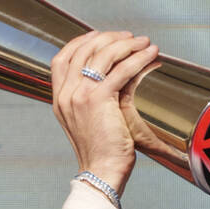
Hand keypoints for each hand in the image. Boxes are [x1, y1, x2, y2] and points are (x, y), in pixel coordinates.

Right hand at [51, 31, 159, 193]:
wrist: (101, 172)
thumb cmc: (101, 153)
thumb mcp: (85, 123)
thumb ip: (87, 102)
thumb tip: (109, 82)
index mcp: (59, 99)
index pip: (62, 58)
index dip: (80, 42)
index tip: (99, 36)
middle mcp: (66, 94)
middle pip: (83, 51)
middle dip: (107, 38)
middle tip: (128, 37)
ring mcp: (79, 95)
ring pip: (102, 56)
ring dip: (125, 44)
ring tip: (143, 43)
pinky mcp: (98, 100)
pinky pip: (120, 70)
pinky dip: (137, 59)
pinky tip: (150, 55)